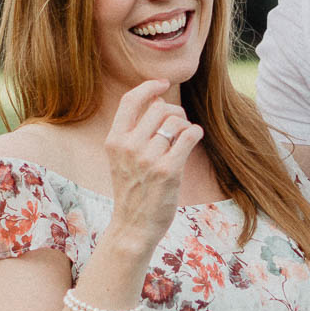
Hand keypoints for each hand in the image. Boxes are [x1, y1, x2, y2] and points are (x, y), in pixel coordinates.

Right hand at [104, 79, 202, 245]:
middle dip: (174, 112)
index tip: (163, 84)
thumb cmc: (132, 191)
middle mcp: (128, 146)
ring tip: (184, 138)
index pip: (130, 100)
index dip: (149, 87)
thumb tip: (159, 102)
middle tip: (178, 125)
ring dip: (185, 125)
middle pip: (159, 108)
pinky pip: (189, 135)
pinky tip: (194, 139)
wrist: (134, 226)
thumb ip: (132, 134)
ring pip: (176, 121)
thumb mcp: (120, 160)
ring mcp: (148, 158)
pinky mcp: (168, 170)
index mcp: (114, 141)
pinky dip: (195, 132)